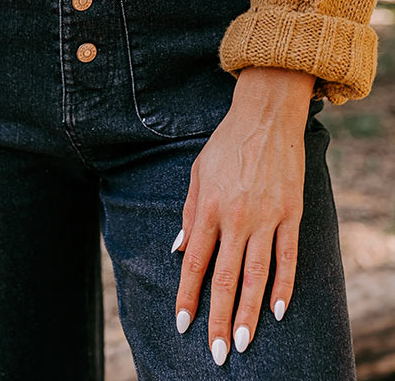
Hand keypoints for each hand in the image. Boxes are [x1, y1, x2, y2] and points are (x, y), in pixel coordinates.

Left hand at [173, 66, 316, 364]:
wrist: (265, 116)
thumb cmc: (226, 144)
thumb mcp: (197, 173)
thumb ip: (189, 213)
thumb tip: (180, 250)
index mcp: (209, 207)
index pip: (196, 262)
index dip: (189, 296)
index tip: (184, 324)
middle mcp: (236, 217)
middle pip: (225, 278)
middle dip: (219, 319)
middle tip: (217, 354)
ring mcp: (266, 217)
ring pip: (257, 276)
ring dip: (249, 313)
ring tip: (242, 343)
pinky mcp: (290, 213)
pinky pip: (287, 257)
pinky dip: (283, 286)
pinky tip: (277, 310)